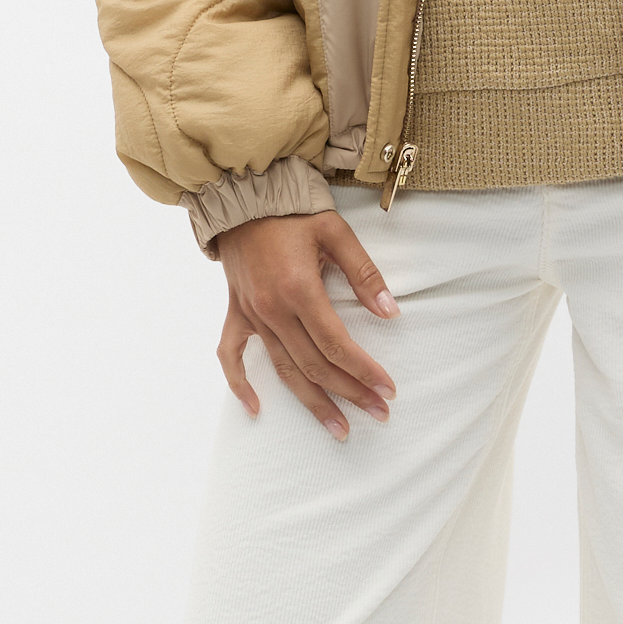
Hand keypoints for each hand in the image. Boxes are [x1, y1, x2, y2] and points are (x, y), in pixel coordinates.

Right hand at [215, 211, 398, 436]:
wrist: (243, 195)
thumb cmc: (292, 211)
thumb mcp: (336, 233)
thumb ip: (364, 274)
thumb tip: (390, 312)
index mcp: (300, 290)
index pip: (337, 344)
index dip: (365, 371)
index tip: (388, 390)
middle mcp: (273, 310)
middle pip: (315, 365)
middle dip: (350, 393)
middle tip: (378, 414)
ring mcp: (252, 314)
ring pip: (283, 369)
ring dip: (312, 402)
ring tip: (338, 428)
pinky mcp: (236, 312)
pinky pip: (232, 355)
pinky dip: (240, 384)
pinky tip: (256, 409)